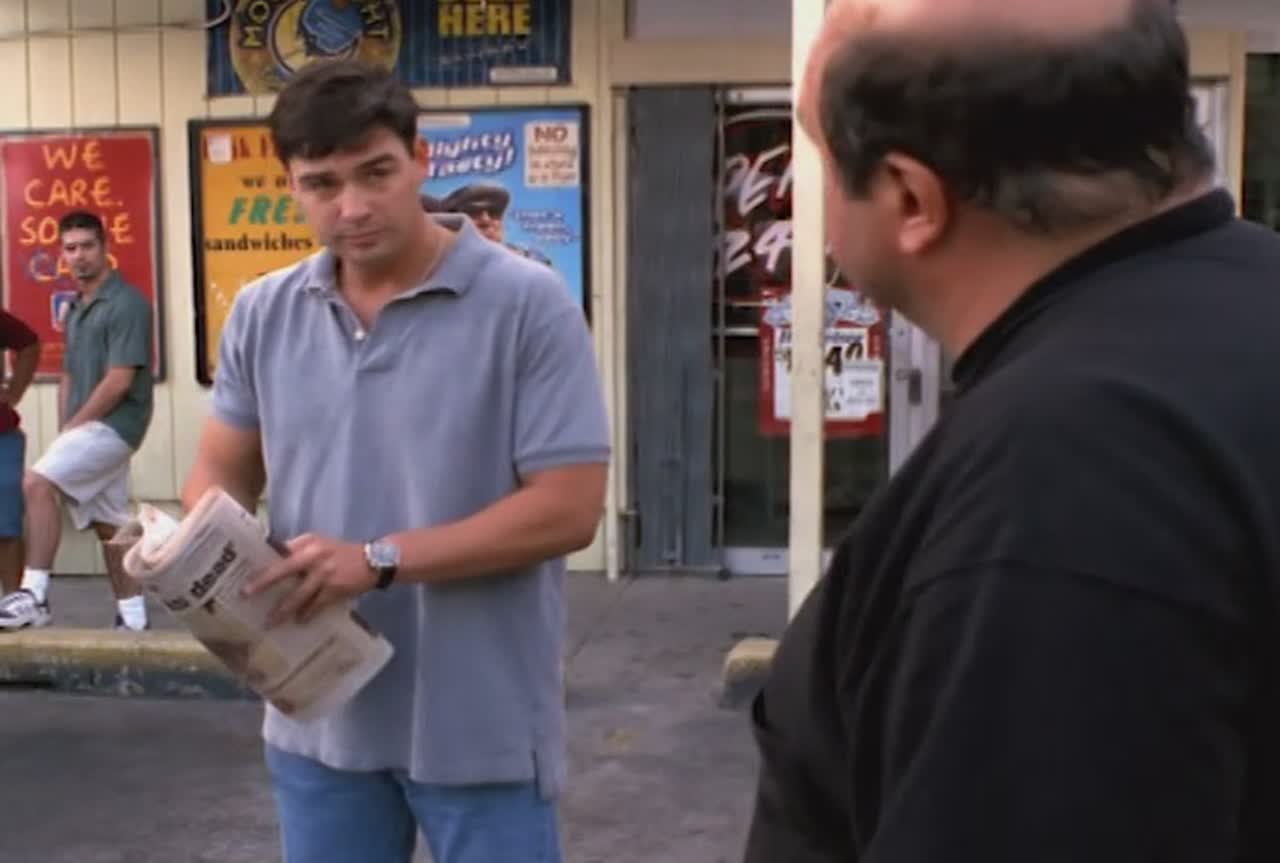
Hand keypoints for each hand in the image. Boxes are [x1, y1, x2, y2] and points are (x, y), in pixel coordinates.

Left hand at [243, 534, 374, 626]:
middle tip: (245, 594)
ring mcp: (324, 573)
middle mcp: (314, 555)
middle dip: (263, 583)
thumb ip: (299, 550)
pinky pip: (315, 605)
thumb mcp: (321, 544)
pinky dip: (306, 614)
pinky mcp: (334, 589)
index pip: (280, 551)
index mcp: (308, 542)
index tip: (244, 574)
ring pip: (298, 594)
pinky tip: (299, 621)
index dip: (263, 562)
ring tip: (270, 621)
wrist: (374, 561)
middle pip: (283, 570)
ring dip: (283, 609)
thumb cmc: (342, 553)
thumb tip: (272, 562)